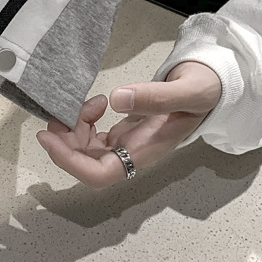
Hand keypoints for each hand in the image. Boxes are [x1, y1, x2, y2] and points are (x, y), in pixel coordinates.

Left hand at [35, 61, 220, 188]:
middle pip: (87, 164)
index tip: (48, 138)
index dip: (69, 161)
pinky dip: (85, 121)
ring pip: (88, 150)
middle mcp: (134, 154)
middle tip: (59, 112)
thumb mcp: (185, 91)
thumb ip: (153, 96)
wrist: (213, 88)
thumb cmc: (204, 92)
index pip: (100, 173)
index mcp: (147, 151)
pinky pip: (95, 138)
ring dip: (74, 130)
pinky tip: (97, 103)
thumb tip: (116, 99)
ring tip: (85, 102)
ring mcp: (129, 145)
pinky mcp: (126, 133)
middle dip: (65, 142)